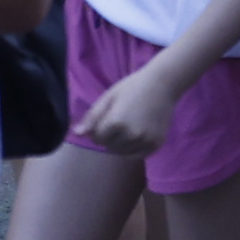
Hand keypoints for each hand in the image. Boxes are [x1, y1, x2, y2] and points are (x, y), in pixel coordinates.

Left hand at [75, 64, 189, 155]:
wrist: (162, 84)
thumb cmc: (132, 87)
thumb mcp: (108, 97)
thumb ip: (92, 117)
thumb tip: (76, 134)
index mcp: (117, 122)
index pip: (97, 137)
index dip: (99, 128)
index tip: (107, 116)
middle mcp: (131, 134)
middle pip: (109, 147)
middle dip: (109, 137)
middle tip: (119, 120)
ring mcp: (145, 141)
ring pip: (122, 153)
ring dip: (120, 144)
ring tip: (128, 126)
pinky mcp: (156, 145)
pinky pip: (137, 155)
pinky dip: (133, 149)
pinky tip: (137, 133)